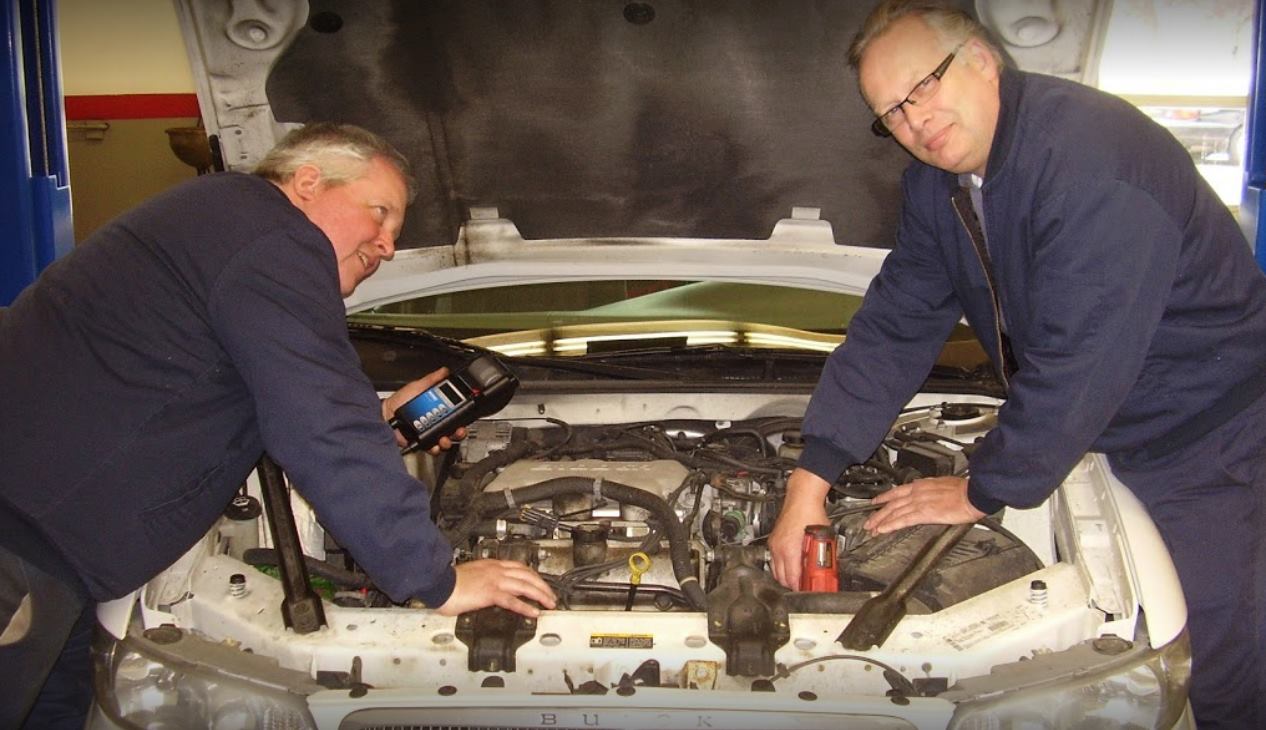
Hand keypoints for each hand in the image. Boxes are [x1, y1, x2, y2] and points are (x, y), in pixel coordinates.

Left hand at [381, 368, 467, 452]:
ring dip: (447, 441)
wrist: (384, 414)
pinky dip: (435, 448)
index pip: (453, 413)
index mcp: (436, 408)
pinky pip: (432, 447)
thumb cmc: (399, 400)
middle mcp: (434, 421)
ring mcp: (428, 433)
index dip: (461, 415)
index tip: (463, 414)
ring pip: (444, 440)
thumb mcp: (417, 386)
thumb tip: (444, 371)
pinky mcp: (421, 442)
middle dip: (458, 431)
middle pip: (452, 429)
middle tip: (458, 430)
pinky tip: (434, 445)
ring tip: (444, 438)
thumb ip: (431, 379)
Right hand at [436, 559, 557, 617]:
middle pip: (527, 575)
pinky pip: (512, 600)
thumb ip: (484, 580)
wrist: (440, 583)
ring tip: (549, 603)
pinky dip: (525, 606)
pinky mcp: (490, 593)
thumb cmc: (450, 582)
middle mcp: (496, 570)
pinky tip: (534, 612)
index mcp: (492, 565)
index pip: (520, 567)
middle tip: (551, 596)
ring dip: (540, 595)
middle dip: (543, 586)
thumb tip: (490, 588)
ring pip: (525, 586)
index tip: (541, 583)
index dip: (534, 576)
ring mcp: (494, 581)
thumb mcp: (472, 575)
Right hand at [769, 468, 831, 589]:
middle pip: (782, 578)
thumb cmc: (811, 513)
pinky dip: (782, 567)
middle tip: (805, 587)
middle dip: (793, 585)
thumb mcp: (822, 538)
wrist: (801, 498)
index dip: (801, 589)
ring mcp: (774, 545)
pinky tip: (792, 565)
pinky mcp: (774, 541)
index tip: (808, 592)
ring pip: (775, 571)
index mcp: (790, 550)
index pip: (792, 579)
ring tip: (799, 578)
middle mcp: (779, 549)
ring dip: (786, 577)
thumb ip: (822, 556)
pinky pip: (774, 560)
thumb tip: (826, 571)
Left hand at [862, 476, 984, 534]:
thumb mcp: (942, 484)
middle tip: (868, 521)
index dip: (884, 497)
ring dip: (880, 521)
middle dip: (878, 513)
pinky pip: (903, 520)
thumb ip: (930, 490)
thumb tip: (927, 494)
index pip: (897, 491)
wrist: (973, 493)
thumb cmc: (964, 490)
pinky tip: (883, 530)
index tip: (876, 502)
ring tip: (871, 529)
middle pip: (892, 503)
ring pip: (894, 512)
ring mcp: (919, 503)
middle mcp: (917, 492)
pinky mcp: (924, 513)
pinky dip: (891, 525)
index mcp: (921, 485)